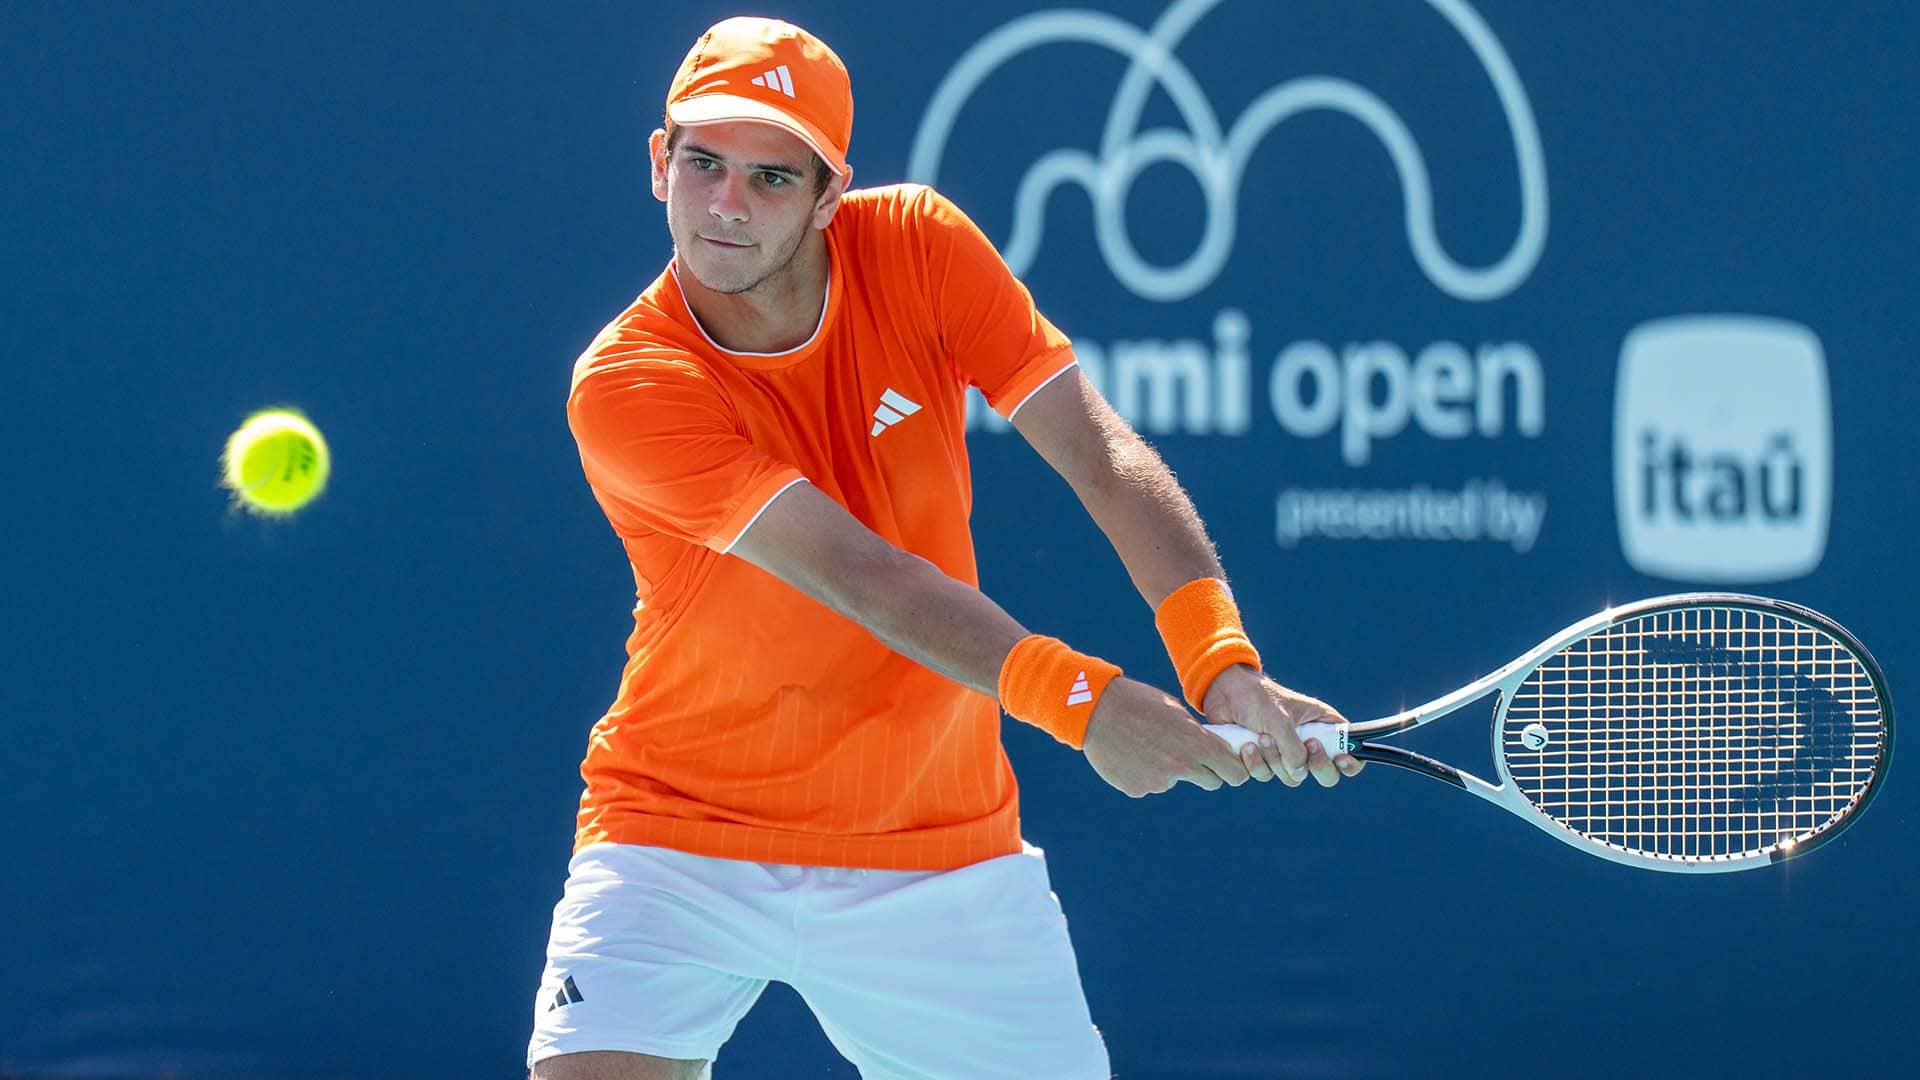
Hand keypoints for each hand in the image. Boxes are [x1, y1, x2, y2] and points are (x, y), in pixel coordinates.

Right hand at [1082, 677, 1254, 796]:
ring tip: (1144, 744)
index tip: (1229, 767)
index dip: (1234, 770)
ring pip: (1174, 781)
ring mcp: (1159, 782)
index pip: (1234, 771)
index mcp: (1196, 744)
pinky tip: (1128, 754)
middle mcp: (1181, 767)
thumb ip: (1195, 736)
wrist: (1096, 710)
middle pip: (1211, 782)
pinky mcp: (1138, 789)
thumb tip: (1209, 751)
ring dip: (1166, 769)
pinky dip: (1143, 773)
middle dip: (1206, 773)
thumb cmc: (1138, 702)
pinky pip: (1148, 784)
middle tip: (1190, 757)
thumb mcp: (1175, 713)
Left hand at [1201, 665, 1363, 787]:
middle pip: (1326, 774)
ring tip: (1262, 736)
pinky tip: (1247, 745)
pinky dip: (1256, 763)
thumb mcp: (1280, 719)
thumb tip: (1299, 774)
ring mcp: (1286, 754)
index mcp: (1322, 725)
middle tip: (1308, 747)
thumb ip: (1293, 748)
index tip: (1340, 759)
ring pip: (1292, 777)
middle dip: (1316, 766)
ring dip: (1276, 760)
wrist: (1224, 695)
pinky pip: (1266, 775)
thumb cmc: (1258, 698)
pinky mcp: (1265, 761)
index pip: (1350, 749)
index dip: (1351, 761)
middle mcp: (1308, 742)